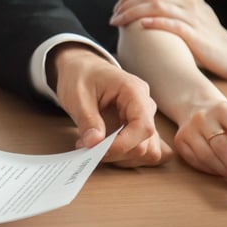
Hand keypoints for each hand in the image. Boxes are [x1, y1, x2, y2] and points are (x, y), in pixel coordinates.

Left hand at [49, 44, 172, 166]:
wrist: (82, 68)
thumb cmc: (81, 75)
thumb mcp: (77, 94)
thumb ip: (87, 119)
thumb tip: (93, 144)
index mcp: (134, 91)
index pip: (143, 127)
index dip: (123, 145)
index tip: (97, 151)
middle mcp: (146, 106)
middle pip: (146, 144)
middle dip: (116, 153)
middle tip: (87, 148)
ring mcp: (145, 118)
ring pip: (148, 152)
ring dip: (122, 158)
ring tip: (95, 149)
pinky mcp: (139, 129)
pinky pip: (146, 150)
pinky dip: (128, 158)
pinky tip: (108, 151)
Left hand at [111, 0, 226, 78]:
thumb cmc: (211, 33)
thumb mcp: (200, 7)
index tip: (117, 7)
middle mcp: (189, 4)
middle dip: (127, 4)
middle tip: (113, 15)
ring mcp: (193, 19)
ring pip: (158, 7)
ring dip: (134, 13)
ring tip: (118, 21)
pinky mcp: (195, 35)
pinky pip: (173, 25)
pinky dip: (156, 22)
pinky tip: (142, 24)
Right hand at [173, 100, 226, 193]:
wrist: (196, 107)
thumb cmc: (225, 118)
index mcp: (224, 109)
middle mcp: (204, 118)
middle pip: (221, 146)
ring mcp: (189, 129)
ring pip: (207, 157)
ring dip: (226, 173)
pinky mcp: (180, 141)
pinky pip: (196, 162)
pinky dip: (212, 171)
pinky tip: (222, 173)